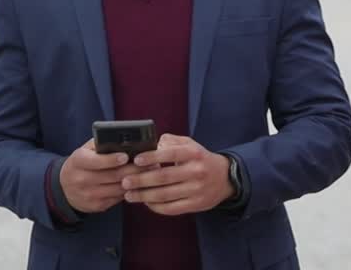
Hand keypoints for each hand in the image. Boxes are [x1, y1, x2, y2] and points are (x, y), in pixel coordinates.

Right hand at [59, 139, 146, 213]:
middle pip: (112, 176)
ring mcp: (89, 195)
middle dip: (133, 169)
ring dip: (136, 181)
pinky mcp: (97, 206)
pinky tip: (140, 184)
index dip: (112, 159)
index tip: (126, 156)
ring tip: (150, 173)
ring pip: (118, 188)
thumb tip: (124, 139)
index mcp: (78, 161)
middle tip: (149, 163)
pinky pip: (118, 198)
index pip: (96, 161)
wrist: (64, 188)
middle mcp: (81, 179)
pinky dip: (130, 190)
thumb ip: (101, 143)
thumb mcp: (85, 150)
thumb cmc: (81, 163)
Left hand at [121, 134, 235, 215]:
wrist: (225, 178)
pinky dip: (156, 207)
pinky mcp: (196, 204)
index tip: (136, 160)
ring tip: (129, 195)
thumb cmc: (200, 159)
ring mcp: (196, 189)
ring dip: (144, 196)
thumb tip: (151, 144)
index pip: (171, 154)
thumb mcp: (190, 144)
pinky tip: (145, 203)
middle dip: (141, 180)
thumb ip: (171, 141)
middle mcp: (196, 171)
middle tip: (125, 181)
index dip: (152, 157)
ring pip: (165, 195)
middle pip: (164, 177)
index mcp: (194, 154)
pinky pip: (171, 208)